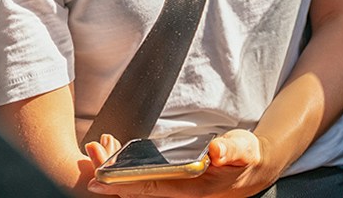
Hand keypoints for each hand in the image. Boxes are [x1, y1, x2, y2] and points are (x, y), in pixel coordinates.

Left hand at [88, 130, 277, 197]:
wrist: (250, 171)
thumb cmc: (245, 158)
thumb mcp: (244, 149)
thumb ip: (232, 150)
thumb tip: (217, 151)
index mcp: (193, 191)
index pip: (152, 189)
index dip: (124, 185)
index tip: (99, 179)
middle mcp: (178, 196)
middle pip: (137, 191)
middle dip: (111, 176)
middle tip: (91, 153)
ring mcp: (173, 192)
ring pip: (136, 188)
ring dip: (114, 172)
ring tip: (96, 149)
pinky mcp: (170, 186)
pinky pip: (142, 183)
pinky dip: (124, 171)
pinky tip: (112, 155)